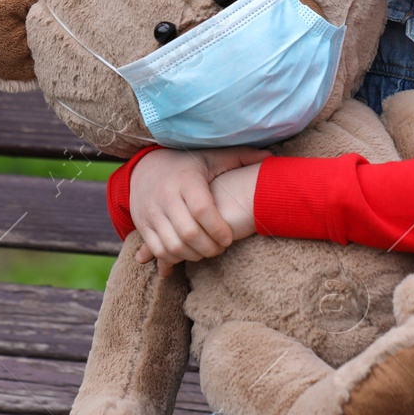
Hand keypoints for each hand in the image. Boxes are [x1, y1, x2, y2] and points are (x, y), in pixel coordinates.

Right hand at [130, 146, 269, 275]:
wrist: (145, 168)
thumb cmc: (188, 166)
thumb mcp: (212, 158)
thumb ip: (241, 157)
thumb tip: (271, 158)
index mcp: (186, 180)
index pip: (202, 210)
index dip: (218, 229)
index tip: (229, 238)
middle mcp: (165, 196)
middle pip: (189, 233)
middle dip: (209, 247)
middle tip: (220, 248)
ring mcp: (151, 212)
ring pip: (173, 245)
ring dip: (193, 255)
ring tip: (206, 250)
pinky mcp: (142, 224)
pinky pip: (158, 249)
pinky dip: (174, 257)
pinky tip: (188, 253)